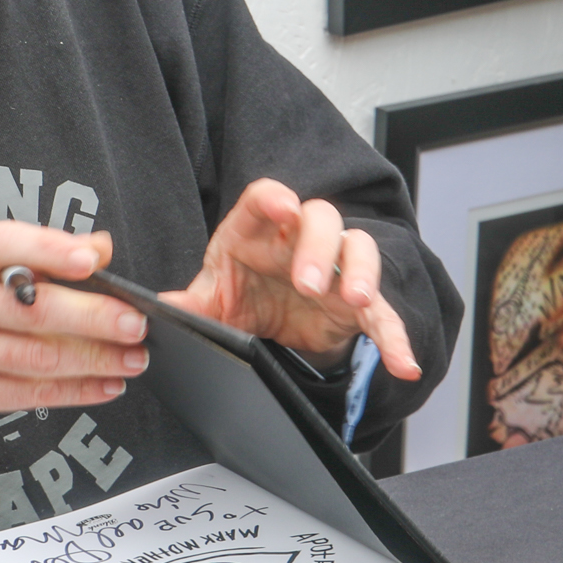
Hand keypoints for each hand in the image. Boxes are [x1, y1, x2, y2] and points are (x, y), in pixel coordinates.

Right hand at [0, 223, 149, 449]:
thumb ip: (27, 256)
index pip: (1, 244)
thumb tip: (99, 246)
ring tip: (133, 356)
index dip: (49, 249)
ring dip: (96, 359)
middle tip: (135, 322)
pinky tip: (105, 384)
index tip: (93, 259)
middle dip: (94, 317)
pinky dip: (77, 390)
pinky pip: (33, 393)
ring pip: (40, 357)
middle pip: (32, 310)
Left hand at [159, 179, 420, 380]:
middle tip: (307, 279)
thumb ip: (190, 304)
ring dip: (359, 270)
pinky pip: (383, 314)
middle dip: (317, 244)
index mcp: (255, 230)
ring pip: (358, 247)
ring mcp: (333, 267)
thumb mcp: (211, 300)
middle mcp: (299, 240)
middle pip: (320, 217)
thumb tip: (158, 311)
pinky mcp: (356, 304)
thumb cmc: (239, 292)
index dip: (273, 199)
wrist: (268, 325)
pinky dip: (395, 337)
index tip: (281, 206)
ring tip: (354, 298)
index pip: (264, 200)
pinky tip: (404, 363)